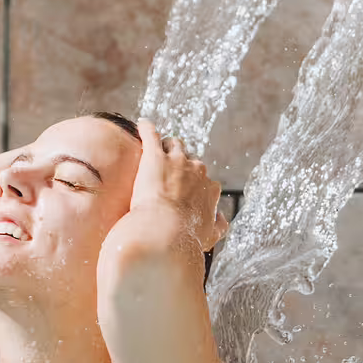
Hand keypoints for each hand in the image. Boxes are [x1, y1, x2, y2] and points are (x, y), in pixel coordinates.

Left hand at [131, 119, 229, 252]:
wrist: (164, 232)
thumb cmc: (185, 238)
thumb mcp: (209, 235)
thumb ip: (218, 226)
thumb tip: (221, 218)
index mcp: (211, 189)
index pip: (205, 180)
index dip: (194, 183)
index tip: (186, 189)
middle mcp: (198, 170)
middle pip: (191, 160)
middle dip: (181, 164)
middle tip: (168, 172)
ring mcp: (176, 161)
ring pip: (174, 144)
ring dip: (167, 146)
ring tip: (157, 149)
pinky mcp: (154, 156)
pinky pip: (151, 135)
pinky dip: (146, 129)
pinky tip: (142, 125)